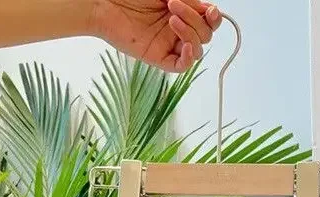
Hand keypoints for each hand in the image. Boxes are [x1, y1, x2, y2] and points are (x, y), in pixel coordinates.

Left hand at [92, 0, 222, 72]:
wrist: (105, 3)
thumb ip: (189, 0)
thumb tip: (207, 10)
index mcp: (182, 12)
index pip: (208, 21)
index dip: (214, 18)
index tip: (211, 11)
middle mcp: (178, 30)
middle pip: (205, 34)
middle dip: (195, 19)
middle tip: (173, 4)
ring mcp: (169, 44)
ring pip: (197, 50)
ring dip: (190, 33)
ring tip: (171, 18)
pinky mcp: (159, 58)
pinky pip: (182, 66)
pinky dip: (189, 57)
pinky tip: (185, 45)